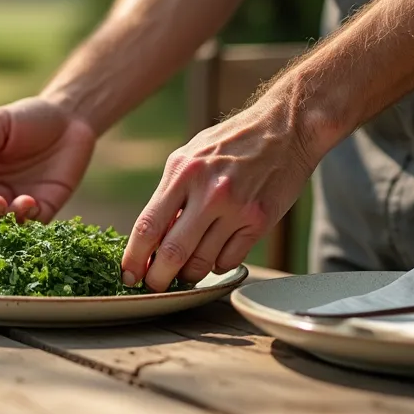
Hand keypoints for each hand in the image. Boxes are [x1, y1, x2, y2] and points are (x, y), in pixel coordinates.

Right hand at [0, 97, 96, 234]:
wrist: (70, 118)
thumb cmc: (29, 116)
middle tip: (2, 206)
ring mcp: (15, 204)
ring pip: (0, 232)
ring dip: (9, 225)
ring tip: (26, 202)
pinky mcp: (41, 210)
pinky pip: (30, 228)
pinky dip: (29, 223)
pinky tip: (35, 203)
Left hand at [122, 98, 319, 291]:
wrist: (285, 129)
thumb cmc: (230, 143)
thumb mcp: (190, 156)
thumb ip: (170, 193)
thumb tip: (152, 237)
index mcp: (182, 173)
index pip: (148, 226)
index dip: (133, 258)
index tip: (127, 275)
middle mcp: (208, 192)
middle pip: (172, 253)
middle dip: (157, 278)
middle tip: (153, 285)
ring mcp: (236, 209)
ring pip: (202, 262)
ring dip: (189, 274)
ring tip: (185, 270)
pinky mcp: (259, 221)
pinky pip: (229, 260)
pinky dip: (217, 265)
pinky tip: (215, 253)